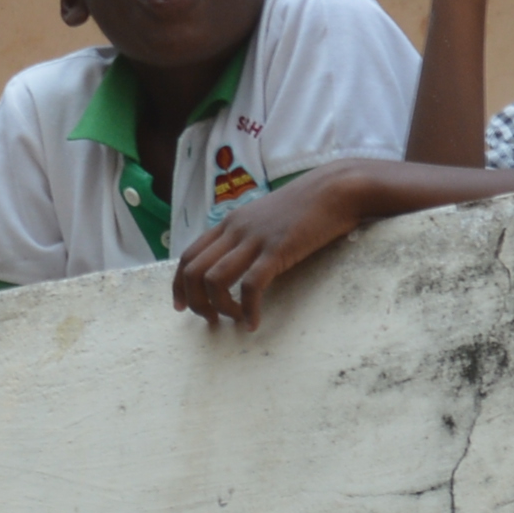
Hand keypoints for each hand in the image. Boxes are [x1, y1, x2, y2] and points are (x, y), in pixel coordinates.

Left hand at [173, 170, 368, 328]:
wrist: (335, 189)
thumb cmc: (305, 206)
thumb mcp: (265, 218)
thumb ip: (247, 236)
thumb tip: (238, 262)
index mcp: (229, 223)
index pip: (188, 255)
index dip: (178, 284)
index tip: (182, 306)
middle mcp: (235, 230)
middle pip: (193, 270)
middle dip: (195, 301)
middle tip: (209, 319)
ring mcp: (254, 239)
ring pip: (214, 279)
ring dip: (219, 307)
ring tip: (233, 320)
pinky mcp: (277, 250)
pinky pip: (251, 286)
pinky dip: (248, 310)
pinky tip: (254, 323)